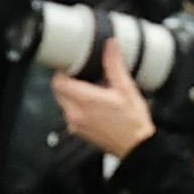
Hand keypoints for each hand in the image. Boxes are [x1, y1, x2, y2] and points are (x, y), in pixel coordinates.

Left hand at [43, 42, 155, 161]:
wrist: (136, 147)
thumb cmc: (133, 123)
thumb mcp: (126, 88)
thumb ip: (114, 64)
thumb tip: (110, 46)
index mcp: (85, 101)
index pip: (58, 82)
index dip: (62, 70)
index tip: (70, 65)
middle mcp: (75, 114)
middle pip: (58, 91)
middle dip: (66, 81)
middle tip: (81, 75)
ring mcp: (75, 125)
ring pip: (63, 102)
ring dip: (71, 94)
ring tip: (91, 89)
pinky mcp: (78, 132)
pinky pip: (70, 114)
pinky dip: (76, 106)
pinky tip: (93, 104)